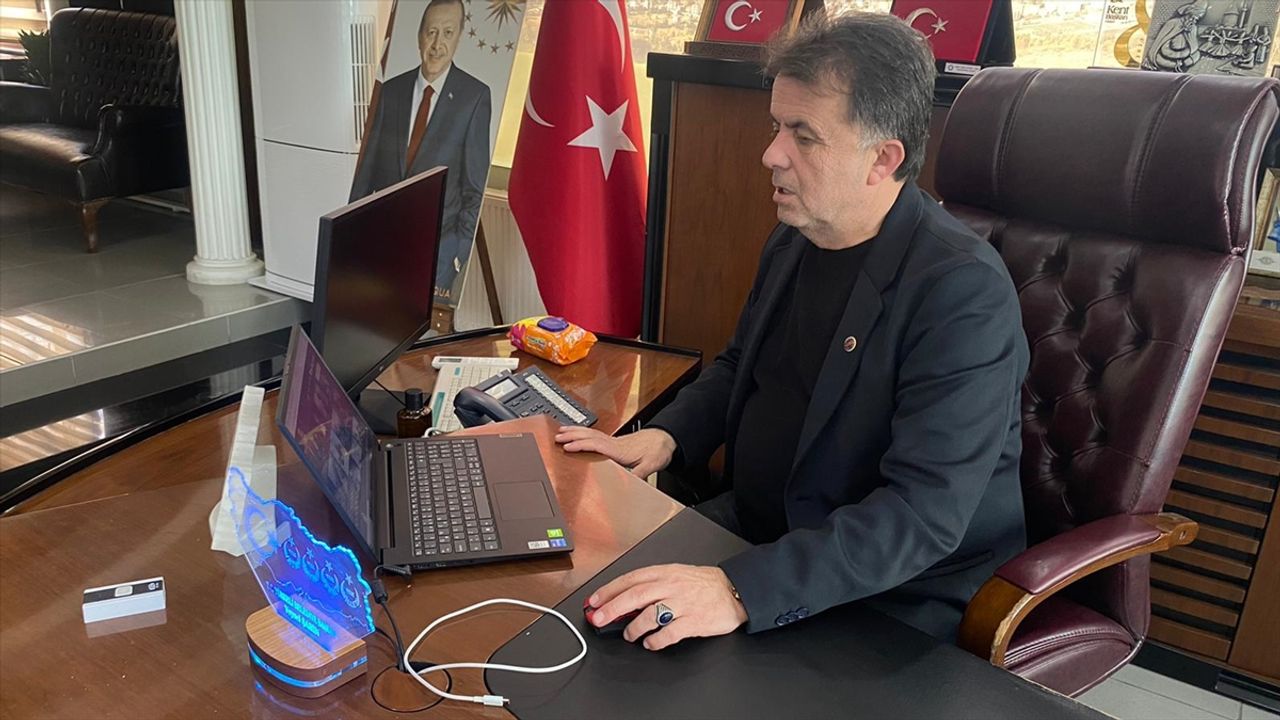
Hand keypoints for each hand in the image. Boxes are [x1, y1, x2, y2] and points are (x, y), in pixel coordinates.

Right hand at [555, 427, 675, 478]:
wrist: (666, 439)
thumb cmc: (658, 450)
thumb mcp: (652, 465)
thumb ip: (640, 473)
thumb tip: (629, 482)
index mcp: (619, 449)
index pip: (596, 445)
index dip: (581, 445)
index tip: (567, 447)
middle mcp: (614, 443)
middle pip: (589, 436)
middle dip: (572, 435)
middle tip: (557, 436)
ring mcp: (614, 441)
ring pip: (591, 433)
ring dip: (576, 431)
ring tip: (561, 431)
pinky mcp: (615, 441)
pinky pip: (595, 435)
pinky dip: (584, 433)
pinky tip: (579, 435)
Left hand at [586, 564, 747, 650]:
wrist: (734, 591)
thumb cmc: (702, 584)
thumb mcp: (675, 575)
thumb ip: (652, 585)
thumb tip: (622, 601)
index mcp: (664, 573)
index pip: (631, 579)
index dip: (609, 590)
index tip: (594, 601)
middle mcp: (672, 586)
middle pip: (636, 595)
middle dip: (613, 607)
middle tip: (598, 619)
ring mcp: (683, 603)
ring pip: (651, 615)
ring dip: (634, 628)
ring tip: (629, 636)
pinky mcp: (694, 621)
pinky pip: (669, 633)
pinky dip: (656, 641)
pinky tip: (650, 643)